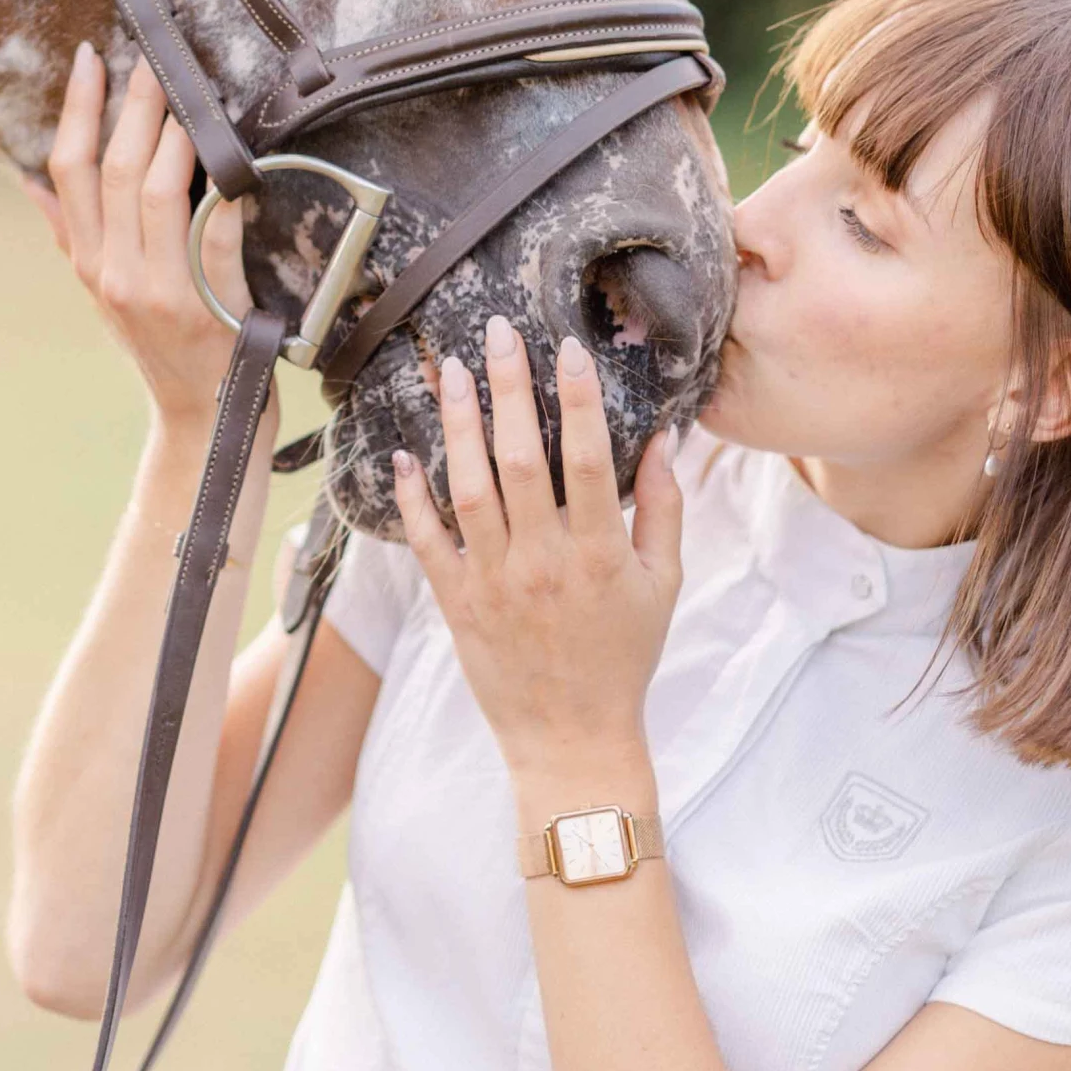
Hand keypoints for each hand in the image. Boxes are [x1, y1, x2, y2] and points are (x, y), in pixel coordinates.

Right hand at [34, 47, 254, 438]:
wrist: (204, 417)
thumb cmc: (160, 346)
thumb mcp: (103, 294)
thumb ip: (70, 236)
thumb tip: (30, 183)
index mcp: (87, 261)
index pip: (69, 169)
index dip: (78, 108)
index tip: (90, 56)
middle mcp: (114, 273)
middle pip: (113, 170)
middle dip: (133, 104)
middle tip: (152, 57)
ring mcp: (160, 291)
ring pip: (156, 193)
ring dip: (174, 135)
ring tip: (188, 93)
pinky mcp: (210, 305)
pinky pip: (214, 237)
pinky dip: (222, 197)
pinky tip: (234, 160)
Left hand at [394, 317, 681, 792]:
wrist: (572, 737)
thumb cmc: (624, 656)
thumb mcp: (663, 584)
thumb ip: (665, 510)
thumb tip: (666, 439)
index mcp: (599, 553)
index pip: (588, 460)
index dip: (578, 401)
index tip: (567, 349)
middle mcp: (543, 561)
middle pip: (520, 460)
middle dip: (508, 390)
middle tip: (497, 334)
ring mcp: (494, 581)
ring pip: (468, 489)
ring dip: (458, 425)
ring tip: (450, 372)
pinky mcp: (457, 603)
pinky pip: (428, 542)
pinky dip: (413, 498)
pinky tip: (405, 453)